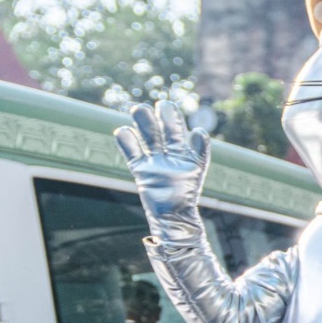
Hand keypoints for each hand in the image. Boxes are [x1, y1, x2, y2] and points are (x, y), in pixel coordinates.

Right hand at [114, 101, 210, 240]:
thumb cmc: (186, 196)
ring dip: (144, 123)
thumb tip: (199, 131)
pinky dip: (127, 142)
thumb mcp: (196, 170)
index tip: (182, 118)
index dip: (182, 123)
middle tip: (162, 104)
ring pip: (149, 138)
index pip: (184, 133)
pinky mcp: (141, 170)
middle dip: (164, 117)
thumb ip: (199, 151)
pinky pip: (132, 153)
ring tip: (139, 108)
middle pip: (166, 132)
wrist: (172, 217)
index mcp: (187, 155)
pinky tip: (122, 131)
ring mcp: (155, 161)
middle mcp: (171, 155)